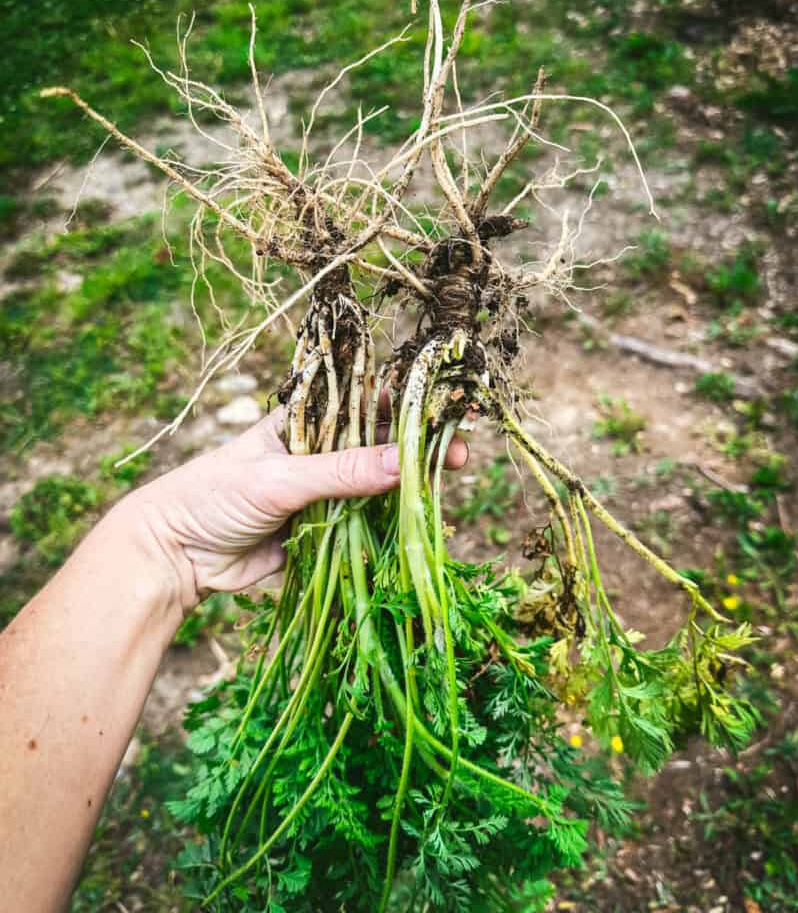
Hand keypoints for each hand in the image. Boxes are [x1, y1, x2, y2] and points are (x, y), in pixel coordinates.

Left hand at [123, 407, 467, 610]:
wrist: (174, 555)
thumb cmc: (214, 495)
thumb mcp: (279, 479)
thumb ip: (340, 472)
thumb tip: (402, 462)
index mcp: (304, 421)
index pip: (364, 403)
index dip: (406, 406)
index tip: (445, 412)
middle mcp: (318, 451)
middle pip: (379, 445)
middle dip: (418, 449)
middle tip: (460, 456)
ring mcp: (322, 491)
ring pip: (376, 485)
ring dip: (408, 487)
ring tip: (445, 489)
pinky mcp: (322, 529)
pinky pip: (363, 523)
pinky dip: (389, 523)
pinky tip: (417, 523)